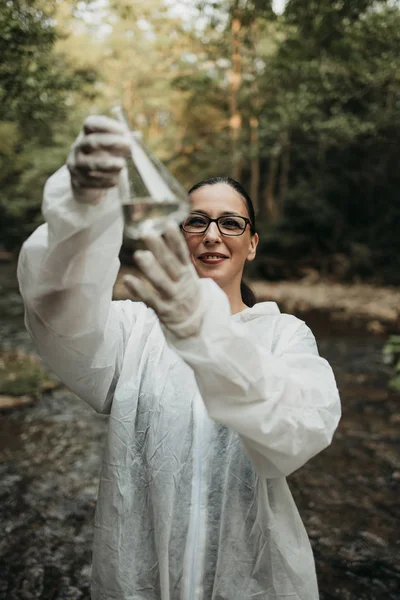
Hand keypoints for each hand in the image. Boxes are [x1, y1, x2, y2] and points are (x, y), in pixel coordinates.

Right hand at [67, 115, 130, 204]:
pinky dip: (104, 181)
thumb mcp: (112, 147)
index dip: (107, 125)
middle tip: (129, 145)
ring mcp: (76, 164)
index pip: (91, 124)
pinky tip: (115, 181)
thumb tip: (137, 137)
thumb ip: (123, 141)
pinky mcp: (78, 181)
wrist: (86, 180)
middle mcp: (78, 147)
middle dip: (111, 143)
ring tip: (122, 165)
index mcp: (86, 135)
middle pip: (91, 142)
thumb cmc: (103, 157)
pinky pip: (91, 182)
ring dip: (108, 164)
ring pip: (90, 164)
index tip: (124, 130)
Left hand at [123, 222, 204, 338]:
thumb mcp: (187, 277)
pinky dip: (140, 290)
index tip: (168, 224)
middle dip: (160, 249)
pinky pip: (151, 299)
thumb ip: (176, 259)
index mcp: (188, 273)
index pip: (182, 254)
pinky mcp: (164, 311)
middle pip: (171, 264)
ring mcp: (173, 297)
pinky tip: (128, 279)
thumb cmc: (187, 295)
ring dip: (151, 269)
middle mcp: (181, 284)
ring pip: (162, 282)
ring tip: (139, 254)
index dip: (175, 240)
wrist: (198, 325)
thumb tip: (164, 232)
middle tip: (148, 233)